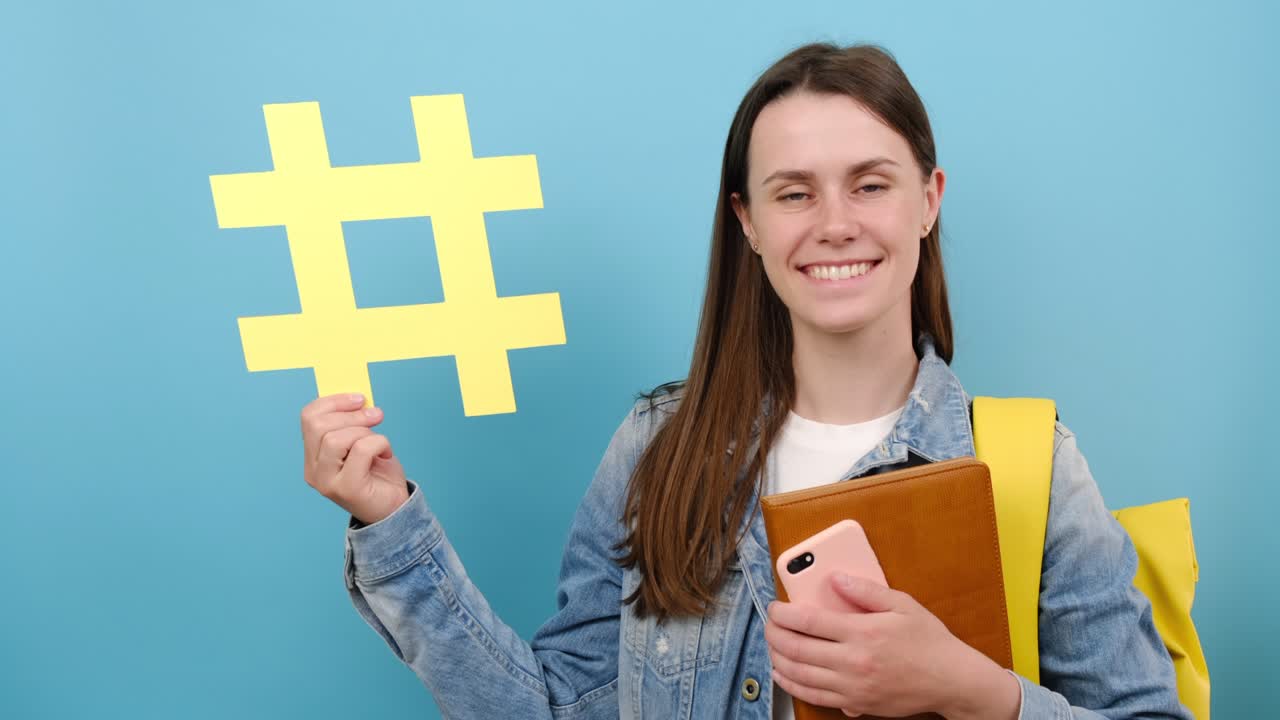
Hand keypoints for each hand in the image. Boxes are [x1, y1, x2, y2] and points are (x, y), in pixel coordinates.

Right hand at [300, 393, 409, 525]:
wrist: (394, 508)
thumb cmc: (378, 474)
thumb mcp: (362, 442)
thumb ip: (353, 424)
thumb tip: (358, 399)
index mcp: (313, 456)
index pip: (308, 418)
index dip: (333, 401)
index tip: (359, 398)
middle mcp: (314, 470)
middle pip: (319, 426)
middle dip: (351, 414)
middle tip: (376, 414)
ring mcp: (327, 482)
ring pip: (336, 438)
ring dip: (364, 432)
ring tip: (379, 442)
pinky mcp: (347, 489)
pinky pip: (361, 450)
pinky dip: (379, 443)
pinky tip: (386, 453)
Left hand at [765, 574, 1018, 718]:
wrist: (951, 681)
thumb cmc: (929, 641)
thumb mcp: (903, 605)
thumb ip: (866, 590)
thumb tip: (836, 577)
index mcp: (863, 632)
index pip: (808, 621)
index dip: (783, 614)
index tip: (774, 607)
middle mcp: (853, 661)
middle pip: (797, 649)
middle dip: (774, 635)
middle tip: (769, 624)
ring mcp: (852, 686)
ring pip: (800, 675)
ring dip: (778, 659)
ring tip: (772, 646)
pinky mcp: (855, 704)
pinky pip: (813, 697)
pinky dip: (792, 685)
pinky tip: (783, 674)